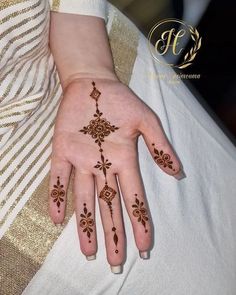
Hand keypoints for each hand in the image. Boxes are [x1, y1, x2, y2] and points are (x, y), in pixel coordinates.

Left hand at [49, 77, 182, 272]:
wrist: (92, 84)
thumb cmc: (120, 101)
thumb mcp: (145, 121)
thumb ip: (160, 146)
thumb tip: (178, 172)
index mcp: (124, 160)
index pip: (134, 197)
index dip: (140, 222)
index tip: (145, 246)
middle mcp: (103, 167)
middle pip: (109, 206)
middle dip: (113, 233)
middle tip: (115, 261)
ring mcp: (81, 160)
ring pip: (84, 198)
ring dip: (86, 225)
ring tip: (88, 251)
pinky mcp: (62, 151)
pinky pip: (59, 177)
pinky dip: (58, 196)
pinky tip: (59, 219)